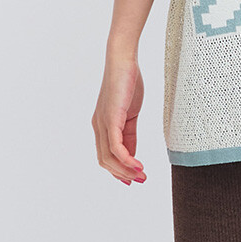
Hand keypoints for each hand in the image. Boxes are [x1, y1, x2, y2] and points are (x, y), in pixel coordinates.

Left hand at [92, 46, 146, 184]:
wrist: (124, 61)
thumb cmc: (128, 82)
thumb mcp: (131, 113)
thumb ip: (130, 133)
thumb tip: (132, 154)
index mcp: (103, 125)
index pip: (107, 155)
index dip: (119, 170)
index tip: (134, 179)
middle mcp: (99, 127)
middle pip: (105, 161)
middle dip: (123, 174)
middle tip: (141, 180)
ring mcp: (102, 123)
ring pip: (109, 158)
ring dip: (126, 170)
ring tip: (142, 176)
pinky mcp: (110, 119)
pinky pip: (116, 147)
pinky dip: (127, 160)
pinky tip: (138, 166)